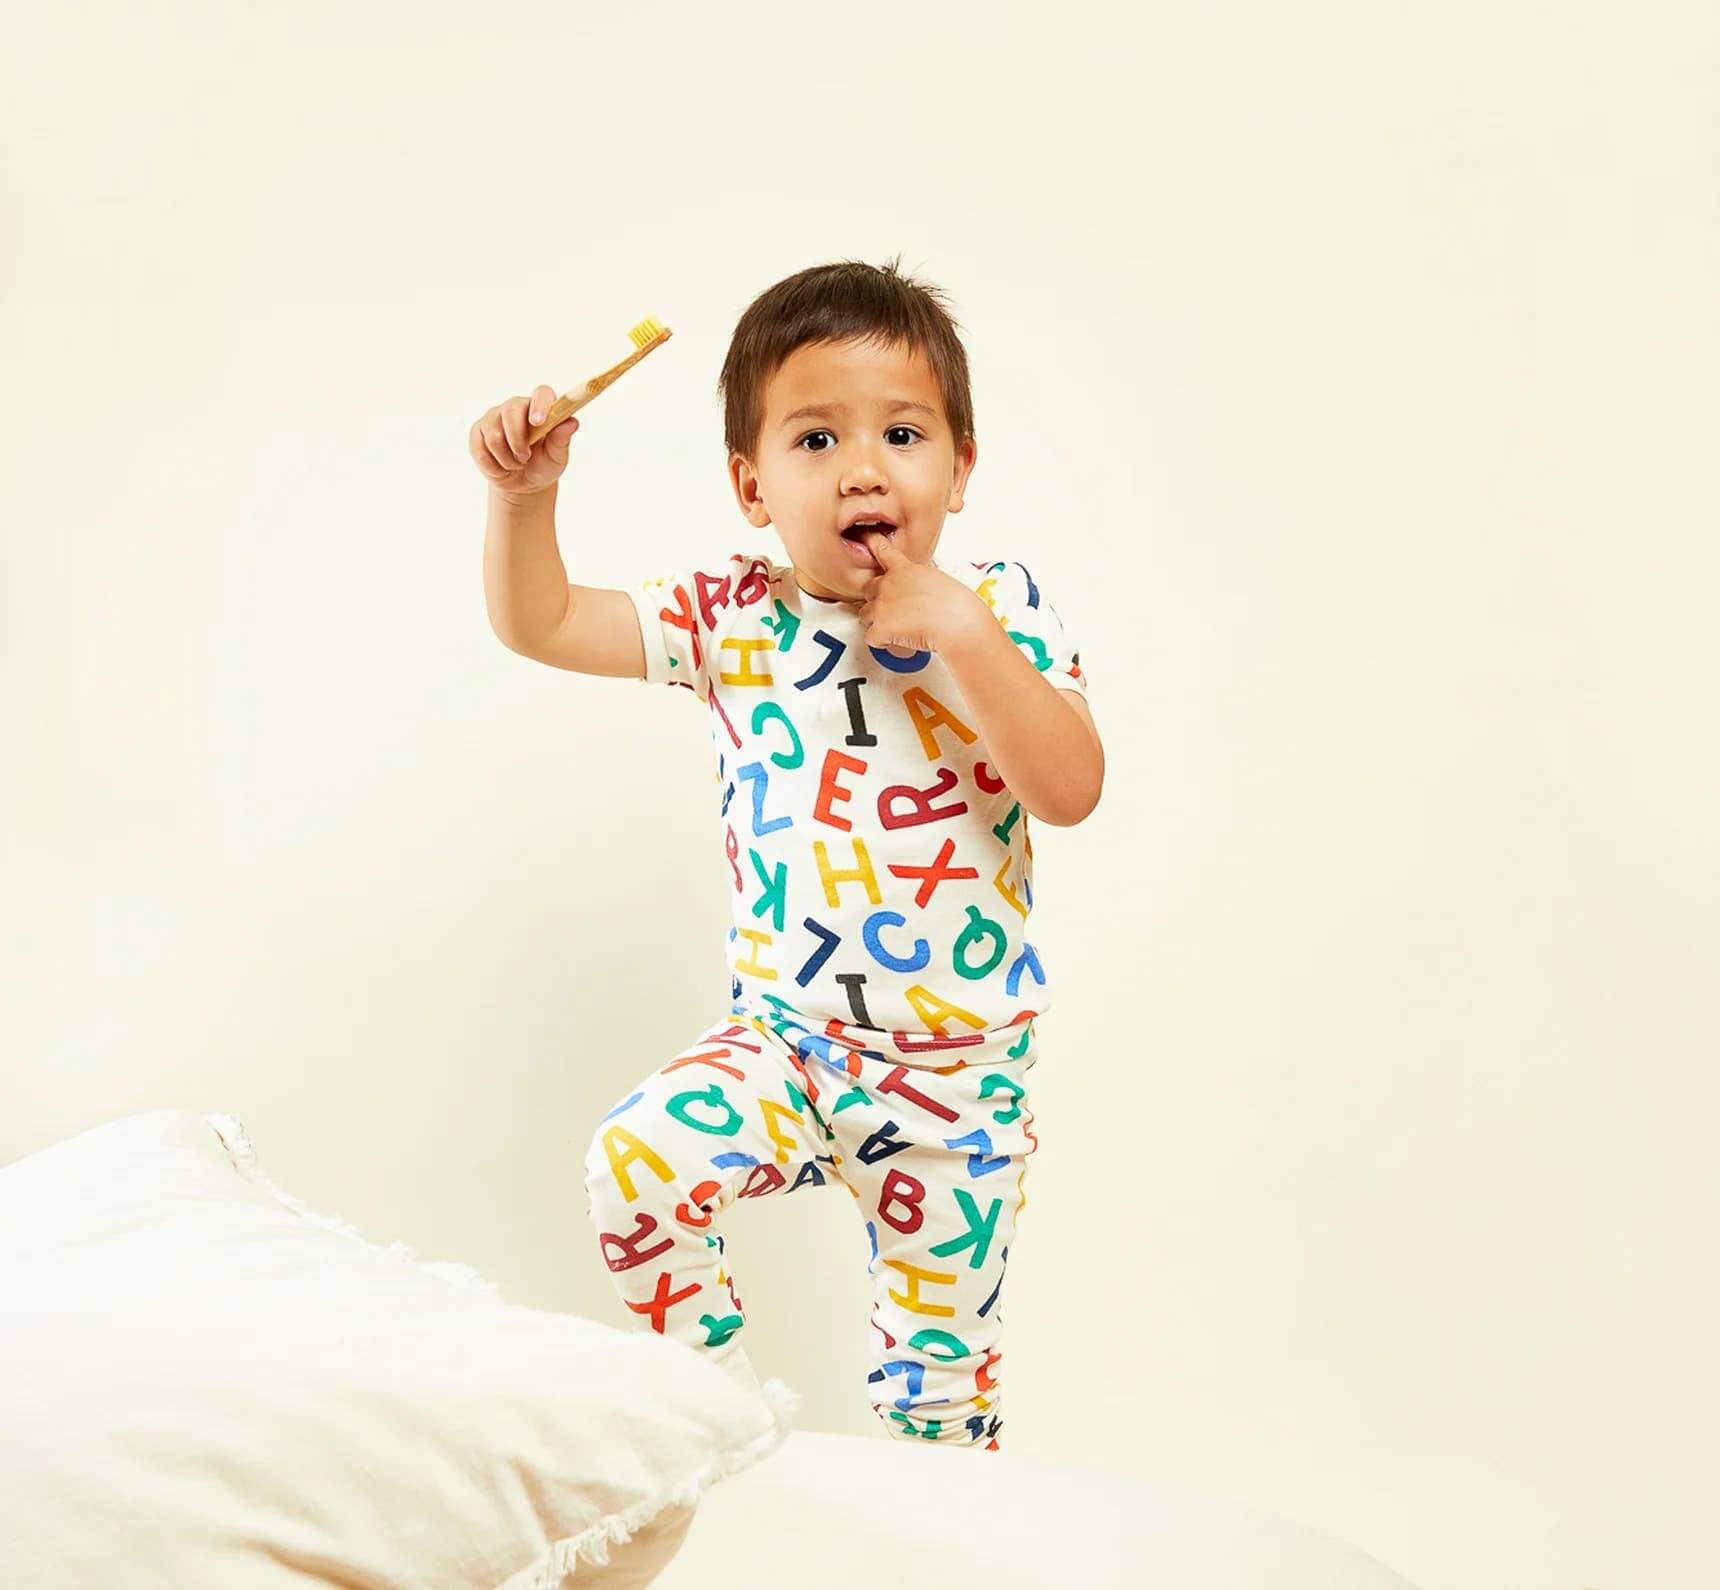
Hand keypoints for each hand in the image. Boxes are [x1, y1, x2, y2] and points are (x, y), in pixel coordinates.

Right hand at [469, 384, 579, 500]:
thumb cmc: (544, 465)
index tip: (538, 422)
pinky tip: (501, 468)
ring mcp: (494, 417)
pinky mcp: (477, 431)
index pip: (541, 393)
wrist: (523, 485)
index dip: (540, 405)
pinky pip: (480, 448)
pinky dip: (493, 466)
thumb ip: (561, 440)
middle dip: (517, 440)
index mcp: (540, 408)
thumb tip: (572, 422)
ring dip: (507, 458)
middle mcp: (516, 407)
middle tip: (525, 458)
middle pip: (510, 411)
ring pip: (494, 435)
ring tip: (516, 465)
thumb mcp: (557, 457)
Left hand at [854, 530, 988, 656]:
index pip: (883, 550)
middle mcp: (889, 584)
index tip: (868, 539)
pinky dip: (883, 642)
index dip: (873, 544)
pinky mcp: (880, 627)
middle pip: (868, 588)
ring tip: (898, 628)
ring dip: (877, 622)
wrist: (959, 624)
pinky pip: (871, 637)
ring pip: (865, 614)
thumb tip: (916, 591)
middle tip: (895, 610)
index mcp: (905, 569)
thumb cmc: (958, 606)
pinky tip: (898, 640)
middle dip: (878, 599)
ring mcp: (882, 605)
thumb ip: (918, 582)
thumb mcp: (938, 580)